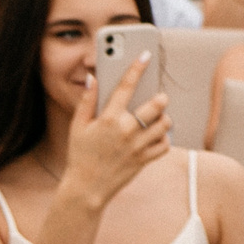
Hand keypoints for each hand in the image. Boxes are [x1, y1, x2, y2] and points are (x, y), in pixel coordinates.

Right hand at [63, 53, 170, 208]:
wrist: (86, 188)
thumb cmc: (80, 154)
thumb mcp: (78, 126)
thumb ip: (87, 101)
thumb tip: (93, 78)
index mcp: (108, 119)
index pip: (125, 86)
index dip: (136, 68)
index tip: (145, 54)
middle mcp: (125, 131)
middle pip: (156, 105)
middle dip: (160, 99)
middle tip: (157, 99)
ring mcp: (137, 146)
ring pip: (165, 124)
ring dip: (164, 119)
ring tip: (155, 119)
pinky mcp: (145, 160)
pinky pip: (165, 144)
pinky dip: (163, 139)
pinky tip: (154, 137)